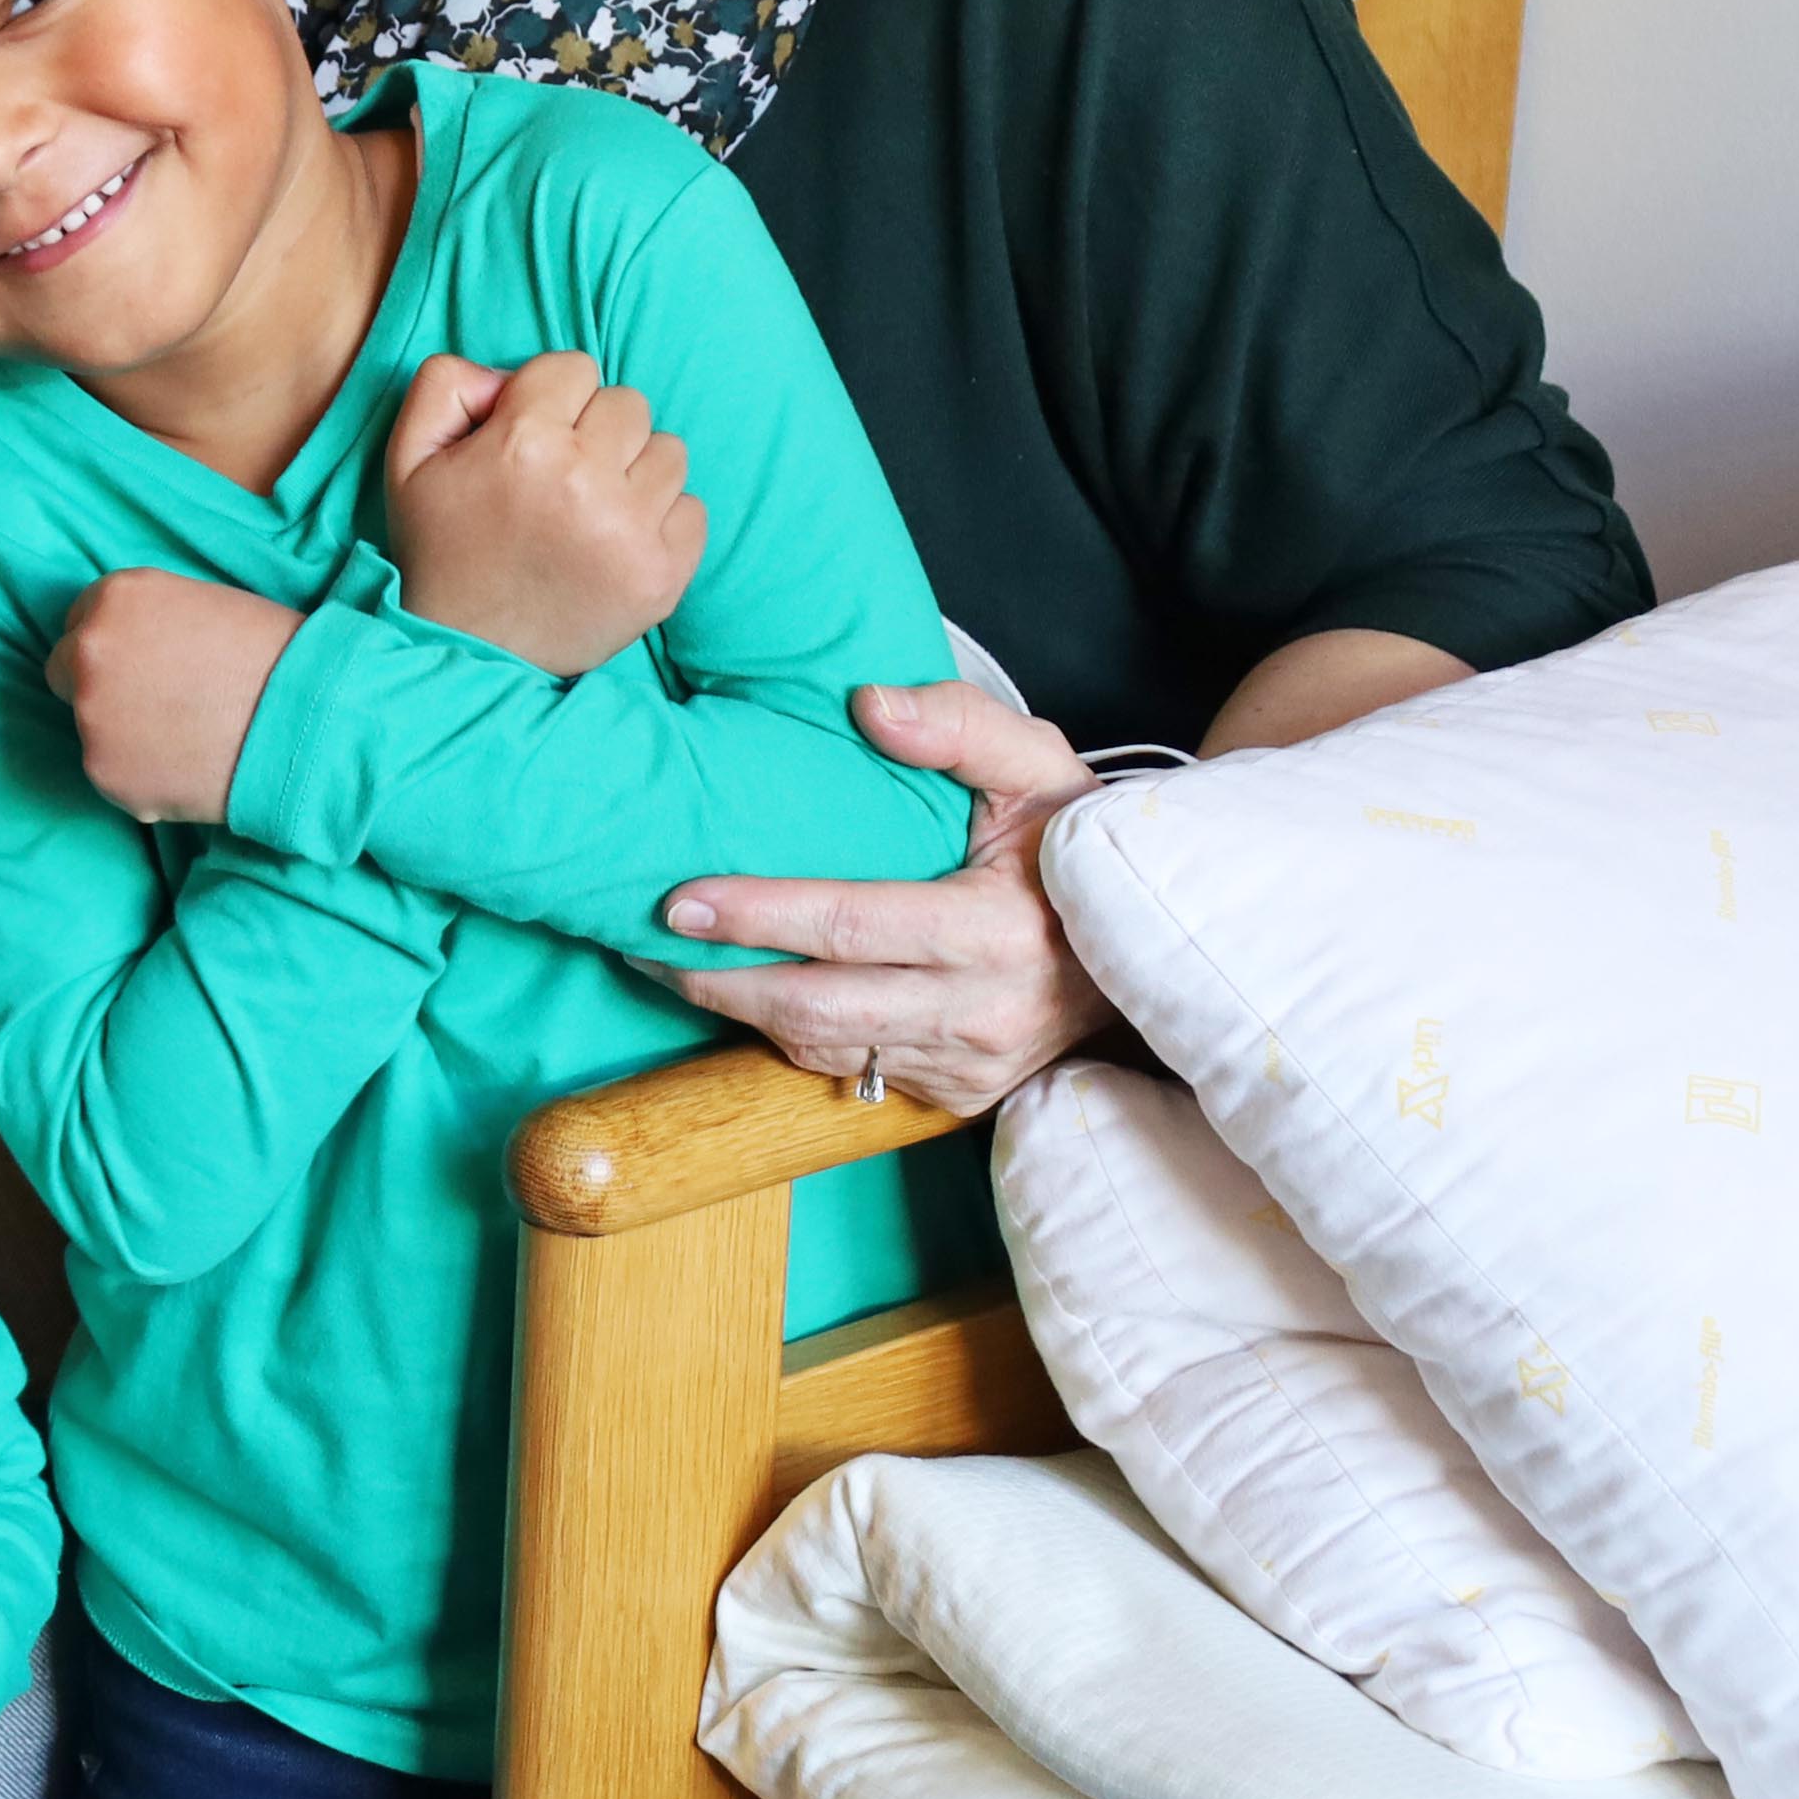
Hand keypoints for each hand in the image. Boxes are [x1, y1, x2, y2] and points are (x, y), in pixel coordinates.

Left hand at [49, 570, 299, 825]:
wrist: (309, 716)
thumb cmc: (271, 653)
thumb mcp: (198, 605)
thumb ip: (146, 622)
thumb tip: (126, 647)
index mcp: (115, 599)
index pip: (80, 620)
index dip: (117, 644)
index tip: (145, 662)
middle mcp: (88, 652)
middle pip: (65, 672)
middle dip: (101, 687)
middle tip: (159, 703)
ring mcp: (91, 717)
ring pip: (91, 729)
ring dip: (124, 736)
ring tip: (188, 737)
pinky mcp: (105, 773)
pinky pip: (114, 775)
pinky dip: (143, 777)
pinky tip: (190, 766)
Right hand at [382, 349, 700, 676]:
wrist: (467, 651)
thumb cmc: (442, 549)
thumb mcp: (408, 458)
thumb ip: (446, 385)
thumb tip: (508, 375)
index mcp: (523, 442)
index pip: (576, 368)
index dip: (549, 400)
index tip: (532, 438)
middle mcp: (584, 481)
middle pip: (630, 404)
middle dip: (596, 431)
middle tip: (562, 477)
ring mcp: (631, 531)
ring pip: (669, 452)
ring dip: (634, 473)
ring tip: (592, 509)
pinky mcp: (662, 575)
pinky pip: (693, 509)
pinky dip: (660, 522)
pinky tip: (616, 543)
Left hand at [651, 680, 1113, 1116]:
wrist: (1157, 944)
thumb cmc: (1083, 843)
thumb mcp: (1042, 766)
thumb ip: (960, 724)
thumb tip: (870, 704)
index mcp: (1000, 929)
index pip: (851, 926)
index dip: (758, 916)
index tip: (677, 900)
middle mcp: (983, 1011)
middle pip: (817, 1007)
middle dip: (717, 980)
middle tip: (642, 941)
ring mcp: (970, 1064)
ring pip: (824, 1048)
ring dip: (739, 1012)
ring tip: (670, 965)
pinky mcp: (958, 1094)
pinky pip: (850, 1068)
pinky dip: (790, 1034)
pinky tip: (746, 994)